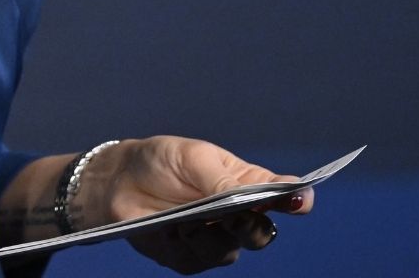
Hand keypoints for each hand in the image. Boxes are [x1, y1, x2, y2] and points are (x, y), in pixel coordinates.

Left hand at [92, 136, 312, 273]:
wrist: (118, 180)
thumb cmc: (162, 161)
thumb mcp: (194, 158)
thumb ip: (226, 178)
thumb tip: (266, 191)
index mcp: (246, 186)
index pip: (282, 196)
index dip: (296, 199)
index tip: (299, 200)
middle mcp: (236, 217)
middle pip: (261, 232)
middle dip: (252, 225)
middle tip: (237, 214)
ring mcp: (213, 240)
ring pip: (230, 250)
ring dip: (213, 235)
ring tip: (191, 218)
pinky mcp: (188, 259)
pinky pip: (197, 260)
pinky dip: (185, 244)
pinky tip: (173, 228)